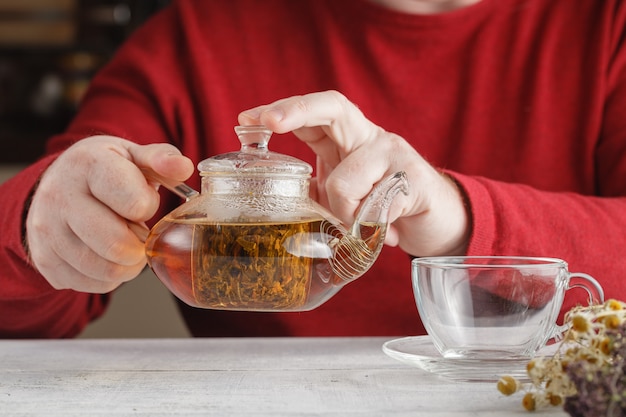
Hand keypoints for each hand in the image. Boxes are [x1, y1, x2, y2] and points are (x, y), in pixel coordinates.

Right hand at [26, 135, 193, 292]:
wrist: (58, 183)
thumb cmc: (104, 170)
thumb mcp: (134, 155)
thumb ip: (163, 159)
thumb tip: (183, 168)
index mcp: (88, 165)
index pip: (135, 203)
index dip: (148, 207)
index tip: (142, 201)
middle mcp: (60, 197)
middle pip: (118, 245)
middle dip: (140, 243)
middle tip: (137, 229)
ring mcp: (47, 231)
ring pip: (107, 271)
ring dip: (128, 264)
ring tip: (124, 241)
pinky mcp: (44, 260)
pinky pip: (92, 285)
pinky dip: (109, 276)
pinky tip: (105, 254)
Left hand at [238, 90, 469, 255]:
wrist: (436, 221)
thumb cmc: (383, 205)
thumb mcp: (344, 196)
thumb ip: (317, 190)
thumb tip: (280, 198)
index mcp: (351, 139)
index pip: (316, 113)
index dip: (283, 111)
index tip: (248, 117)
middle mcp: (372, 137)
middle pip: (334, 107)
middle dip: (295, 112)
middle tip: (270, 123)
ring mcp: (395, 155)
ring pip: (344, 181)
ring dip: (342, 213)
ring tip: (360, 225)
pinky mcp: (413, 181)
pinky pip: (372, 208)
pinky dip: (369, 227)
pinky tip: (385, 232)